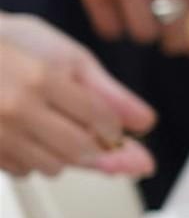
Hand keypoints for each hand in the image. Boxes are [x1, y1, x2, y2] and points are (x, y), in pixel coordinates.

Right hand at [0, 12, 154, 178]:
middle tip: (80, 127)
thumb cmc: (12, 46)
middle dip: (91, 144)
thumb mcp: (64, 55)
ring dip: (61, 154)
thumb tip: (146, 123)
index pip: (101, 122)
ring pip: (53, 167)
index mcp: (40, 80)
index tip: (110, 126)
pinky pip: (23, 172)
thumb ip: (107, 92)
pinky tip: (23, 134)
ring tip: (45, 125)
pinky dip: (31, 159)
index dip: (114, 128)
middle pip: (81, 152)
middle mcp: (15, 109)